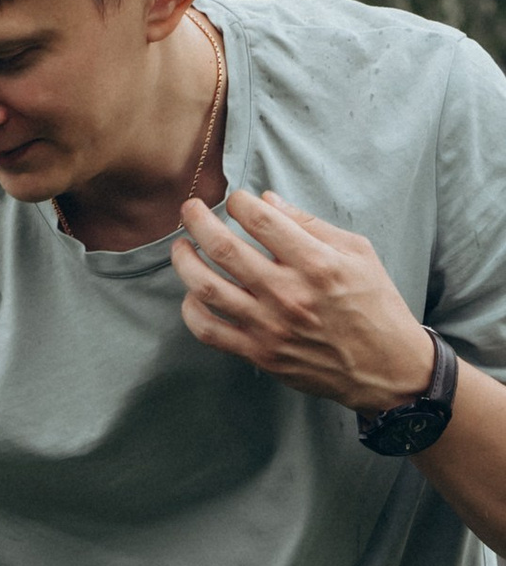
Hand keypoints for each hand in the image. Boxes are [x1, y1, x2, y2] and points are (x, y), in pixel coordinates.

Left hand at [173, 187, 435, 410]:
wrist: (384, 366)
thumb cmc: (374, 303)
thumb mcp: (357, 252)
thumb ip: (309, 225)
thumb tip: (266, 200)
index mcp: (316, 263)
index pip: (261, 221)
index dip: (239, 202)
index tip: (234, 199)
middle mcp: (288, 293)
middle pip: (225, 249)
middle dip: (199, 221)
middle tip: (190, 209)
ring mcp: (270, 326)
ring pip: (208, 288)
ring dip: (185, 262)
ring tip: (181, 246)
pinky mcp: (259, 353)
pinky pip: (210, 331)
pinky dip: (191, 311)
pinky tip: (191, 294)